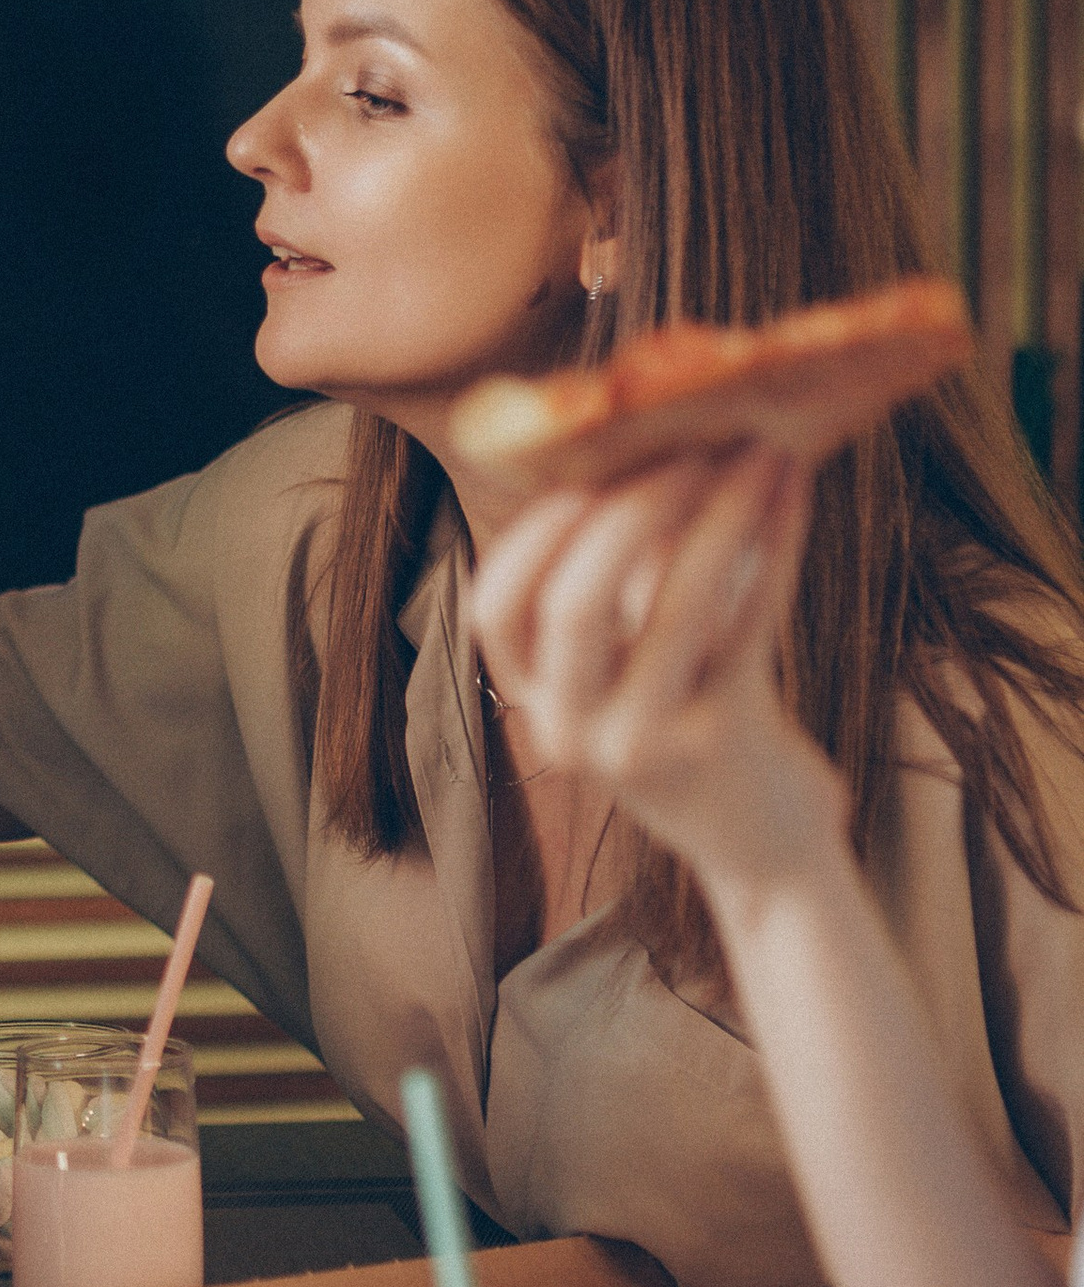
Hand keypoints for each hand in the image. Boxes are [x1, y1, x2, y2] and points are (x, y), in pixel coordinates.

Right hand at [467, 442, 837, 899]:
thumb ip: (609, 589)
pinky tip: (792, 492)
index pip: (495, 608)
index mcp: (536, 705)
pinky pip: (752, 617)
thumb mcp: (625, 671)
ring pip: (678, 602)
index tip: (588, 469)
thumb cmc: (689, 727)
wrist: (761, 840)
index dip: (534, 531)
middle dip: (630, 508)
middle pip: (574, 602)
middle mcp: (575, 732)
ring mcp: (648, 742)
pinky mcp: (728, 737)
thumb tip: (631, 453)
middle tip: (686, 446)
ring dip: (720, 511)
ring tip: (755, 453)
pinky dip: (775, 543)